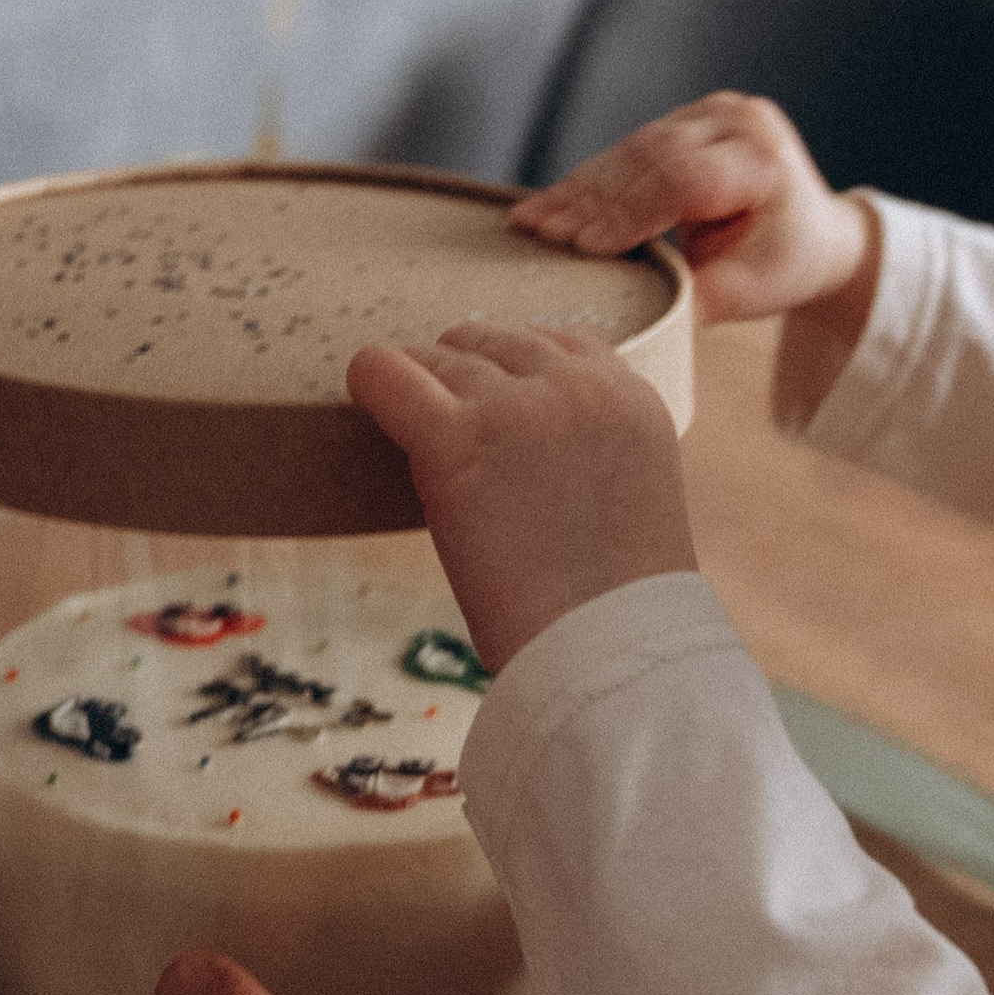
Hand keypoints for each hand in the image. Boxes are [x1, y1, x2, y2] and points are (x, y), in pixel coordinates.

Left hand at [347, 322, 698, 674]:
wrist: (604, 652)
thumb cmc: (614, 609)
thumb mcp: (630, 499)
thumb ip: (588, 454)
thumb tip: (523, 450)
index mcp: (632, 398)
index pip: (563, 345)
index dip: (519, 372)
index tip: (496, 403)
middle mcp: (578, 387)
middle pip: (498, 342)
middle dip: (468, 372)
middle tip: (446, 417)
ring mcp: (515, 407)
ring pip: (445, 358)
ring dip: (424, 384)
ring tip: (405, 416)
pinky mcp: (454, 438)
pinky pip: (391, 377)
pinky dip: (371, 377)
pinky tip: (361, 386)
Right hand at [514, 91, 880, 340]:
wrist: (814, 232)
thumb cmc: (783, 265)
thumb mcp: (746, 293)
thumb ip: (691, 299)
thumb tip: (630, 318)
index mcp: (764, 158)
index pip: (685, 178)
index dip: (629, 211)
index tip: (585, 245)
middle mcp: (739, 121)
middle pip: (651, 158)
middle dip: (592, 201)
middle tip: (542, 232)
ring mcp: (712, 112)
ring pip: (632, 149)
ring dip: (580, 189)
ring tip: (533, 220)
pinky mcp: (687, 117)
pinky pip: (630, 147)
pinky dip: (590, 179)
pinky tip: (550, 202)